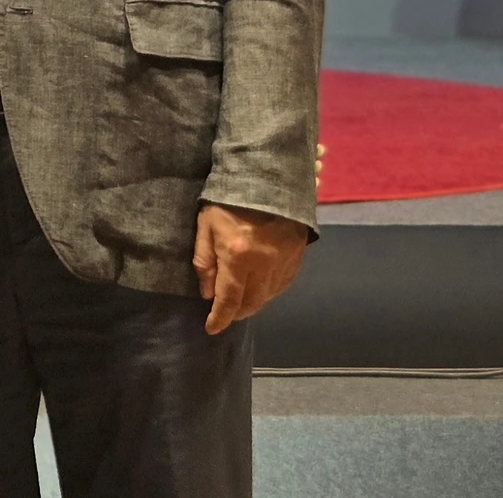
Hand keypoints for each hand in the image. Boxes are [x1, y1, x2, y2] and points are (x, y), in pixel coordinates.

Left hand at [193, 205, 308, 334]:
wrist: (266, 175)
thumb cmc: (228, 198)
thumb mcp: (206, 225)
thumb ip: (205, 261)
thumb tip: (207, 294)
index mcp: (238, 256)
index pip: (228, 300)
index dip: (219, 318)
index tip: (211, 328)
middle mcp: (264, 264)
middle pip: (252, 303)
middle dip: (236, 312)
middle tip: (226, 311)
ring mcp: (284, 261)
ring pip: (268, 296)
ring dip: (253, 302)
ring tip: (242, 298)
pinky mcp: (297, 256)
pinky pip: (283, 284)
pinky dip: (270, 290)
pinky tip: (260, 285)